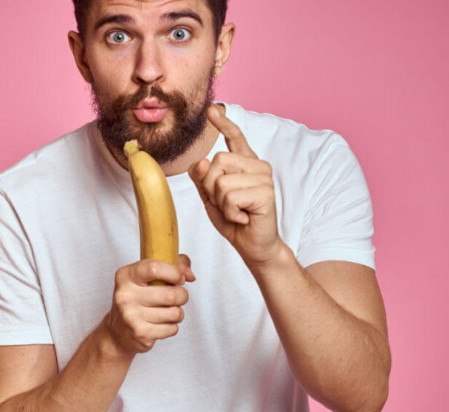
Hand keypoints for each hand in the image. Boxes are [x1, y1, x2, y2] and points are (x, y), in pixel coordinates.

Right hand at [106, 255, 194, 353]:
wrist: (117, 332)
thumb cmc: (137, 300)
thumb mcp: (145, 278)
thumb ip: (171, 266)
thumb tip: (189, 275)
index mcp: (125, 276)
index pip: (154, 268)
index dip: (174, 272)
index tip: (179, 278)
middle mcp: (125, 295)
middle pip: (171, 294)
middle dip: (182, 296)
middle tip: (177, 297)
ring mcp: (131, 315)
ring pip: (175, 313)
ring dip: (178, 313)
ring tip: (168, 312)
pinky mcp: (140, 333)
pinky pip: (172, 329)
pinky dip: (171, 327)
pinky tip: (160, 325)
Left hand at [189, 104, 283, 266]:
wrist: (253, 245)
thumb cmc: (234, 221)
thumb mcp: (211, 199)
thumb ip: (203, 180)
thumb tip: (200, 161)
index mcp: (245, 164)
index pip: (235, 138)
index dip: (224, 124)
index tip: (212, 110)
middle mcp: (257, 166)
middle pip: (218, 162)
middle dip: (211, 188)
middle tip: (225, 205)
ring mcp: (263, 177)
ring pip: (222, 181)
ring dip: (221, 203)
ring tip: (236, 212)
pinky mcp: (266, 192)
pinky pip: (230, 197)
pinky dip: (230, 212)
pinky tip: (243, 217)